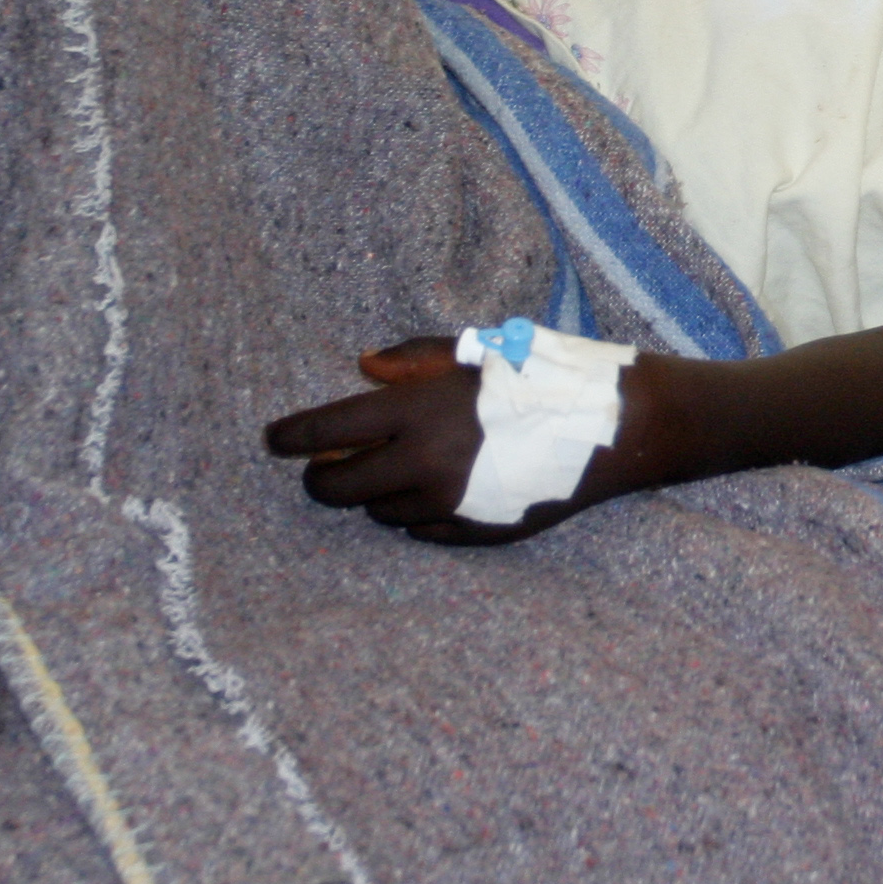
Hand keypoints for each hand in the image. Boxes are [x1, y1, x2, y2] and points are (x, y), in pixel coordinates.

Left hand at [263, 334, 552, 545]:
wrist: (608, 429)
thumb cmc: (540, 376)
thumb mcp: (474, 350)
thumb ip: (412, 360)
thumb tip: (363, 368)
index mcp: (416, 411)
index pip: (326, 431)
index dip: (290, 437)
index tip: (274, 440)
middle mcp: (422, 464)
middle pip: (337, 487)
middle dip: (320, 477)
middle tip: (325, 464)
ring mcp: (446, 505)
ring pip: (377, 511)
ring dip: (375, 492)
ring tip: (399, 466)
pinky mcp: (470, 533)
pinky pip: (418, 530)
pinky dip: (415, 511)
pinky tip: (436, 487)